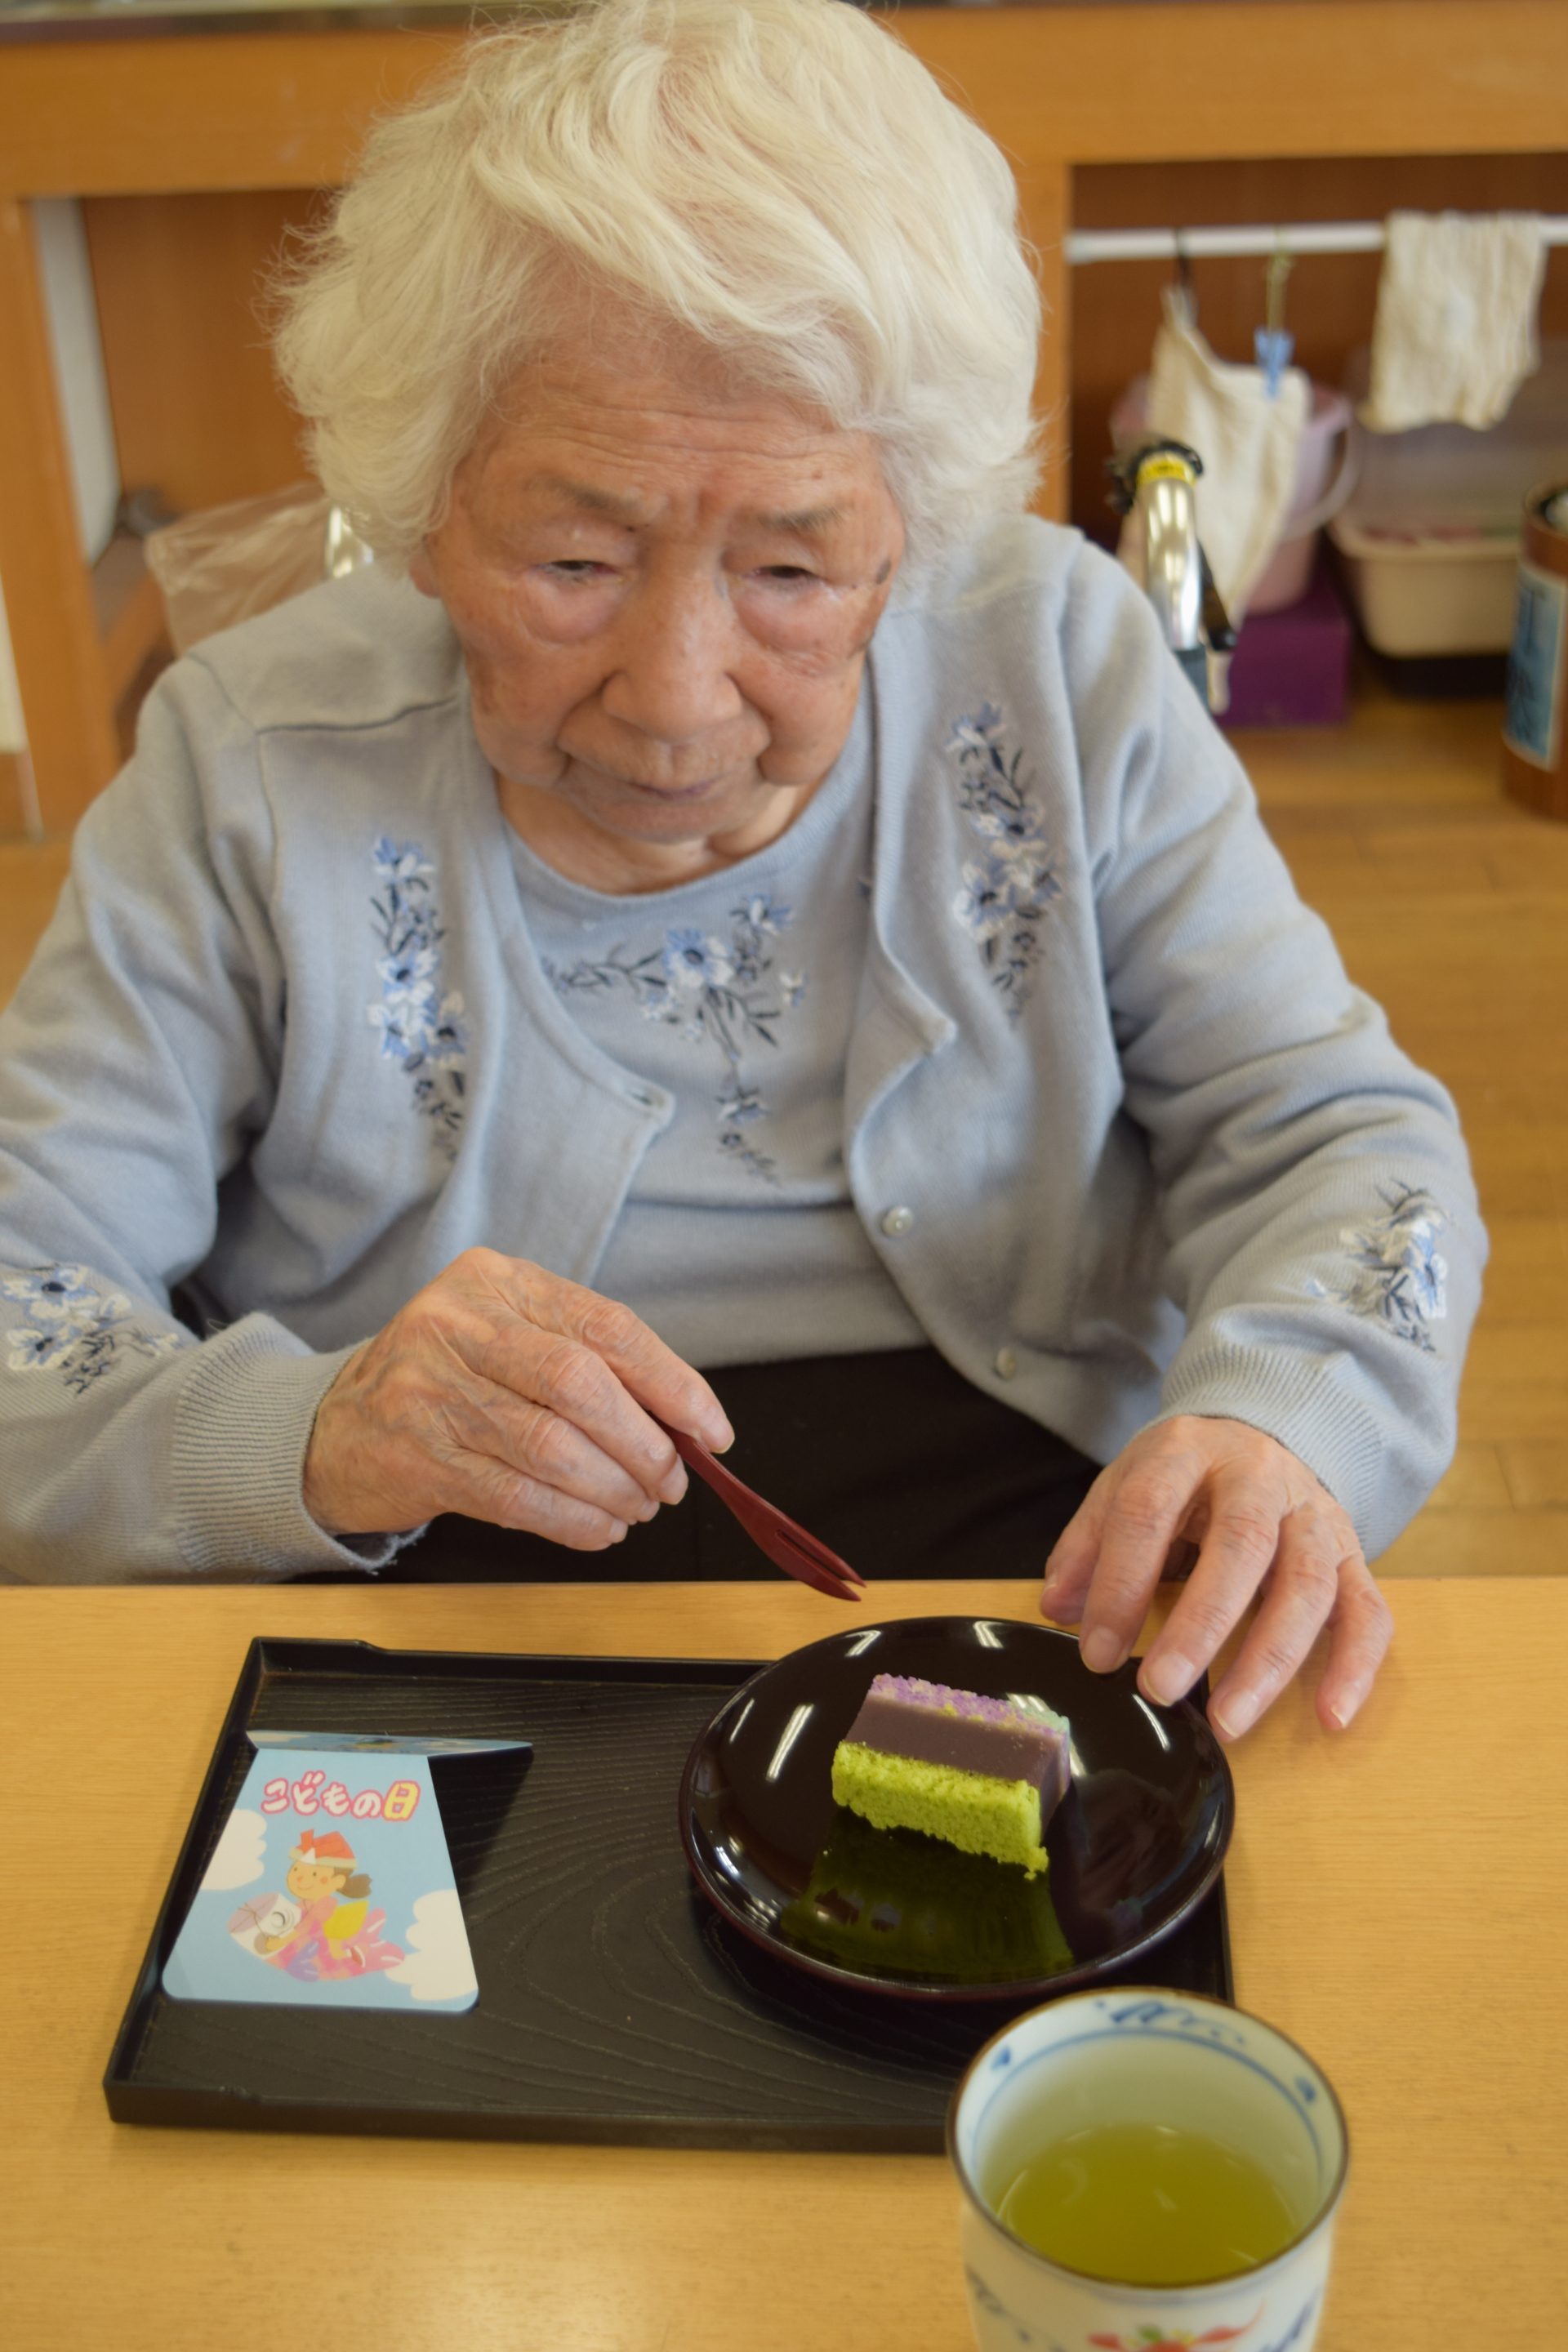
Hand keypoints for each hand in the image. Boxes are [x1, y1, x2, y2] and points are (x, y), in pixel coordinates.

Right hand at [302, 1248, 732, 1547]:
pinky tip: (598, 1528)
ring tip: (637, 1505)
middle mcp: (460, 1325)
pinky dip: (574, 1520)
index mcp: (499, 1282)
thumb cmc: (445, 1379)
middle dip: (645, 1443)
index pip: (606, 1326)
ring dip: (614, 1488)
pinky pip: (518, 1497)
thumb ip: (586, 1359)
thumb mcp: (507, 1335)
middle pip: (581, 1385)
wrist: (337, 1426)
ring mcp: (433, 1392)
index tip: (710, 1428)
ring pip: (553, 1446)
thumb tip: (683, 1419)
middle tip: (670, 1479)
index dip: (672, 1383)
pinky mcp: (420, 1458)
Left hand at [1038, 1416, 1392, 1741]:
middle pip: (1241, 1546)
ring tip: (1228, 1722)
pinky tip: (1329, 1716)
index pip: (1150, 1510)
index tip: (1096, 1651)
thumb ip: (1088, 1544)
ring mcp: (1314, 1517)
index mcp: (1189, 1450)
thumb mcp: (1125, 1485)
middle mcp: (1261, 1477)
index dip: (1121, 1582)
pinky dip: (1354, 1667)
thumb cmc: (1184, 1476)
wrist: (1260, 1436)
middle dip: (1200, 1625)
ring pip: (1308, 1586)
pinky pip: (1368, 1611)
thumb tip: (1058, 1607)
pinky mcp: (1352, 1556)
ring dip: (1268, 1661)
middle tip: (1160, 1689)